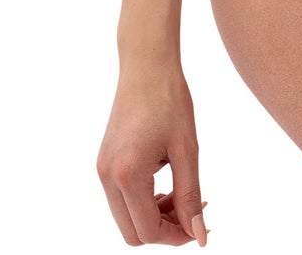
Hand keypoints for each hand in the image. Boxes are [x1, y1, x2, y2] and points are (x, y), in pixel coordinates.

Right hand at [97, 63, 209, 245]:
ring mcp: (102, 169)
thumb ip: (191, 196)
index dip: (176, 236)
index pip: (148, 231)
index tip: (200, 225)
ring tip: (182, 195)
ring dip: (154, 216)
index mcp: (127, 175)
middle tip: (193, 210)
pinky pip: (121, 199)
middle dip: (164, 230)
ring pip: (125, 218)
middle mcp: (107, 177)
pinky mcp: (104, 162)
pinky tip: (165, 184)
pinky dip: (143, 201)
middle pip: (132, 233)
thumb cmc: (170, 99)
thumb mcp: (187, 150)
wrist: (147, 64)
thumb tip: (199, 235)